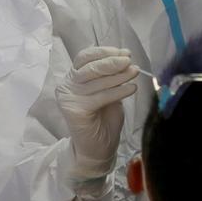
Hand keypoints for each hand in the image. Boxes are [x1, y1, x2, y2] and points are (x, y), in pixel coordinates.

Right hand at [56, 46, 139, 181]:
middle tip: (129, 61)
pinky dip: (118, 91)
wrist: (98, 149)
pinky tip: (131, 88)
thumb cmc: (104, 119)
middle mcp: (67, 85)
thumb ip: (111, 76)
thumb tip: (125, 57)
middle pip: (89, 67)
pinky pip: (100, 96)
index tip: (124, 53)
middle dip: (112, 62)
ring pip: (96, 81)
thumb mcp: (108, 91)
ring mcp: (69, 98)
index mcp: (73, 77)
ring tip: (134, 73)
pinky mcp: (74, 110)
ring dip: (118, 76)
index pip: (85, 57)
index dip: (104, 52)